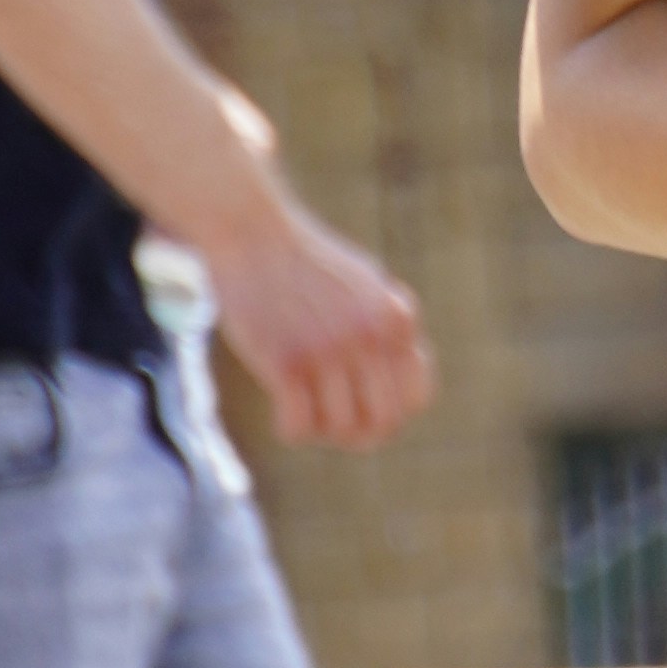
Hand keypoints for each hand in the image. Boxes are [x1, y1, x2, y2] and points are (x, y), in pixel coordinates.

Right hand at [189, 185, 437, 452]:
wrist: (251, 233)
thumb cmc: (305, 261)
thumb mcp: (366, 282)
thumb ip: (390, 323)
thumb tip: (411, 370)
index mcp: (394, 320)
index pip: (415, 398)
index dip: (393, 413)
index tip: (367, 408)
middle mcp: (369, 338)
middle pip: (382, 423)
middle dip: (360, 434)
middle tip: (335, 425)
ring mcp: (327, 352)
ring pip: (340, 430)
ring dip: (322, 432)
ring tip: (306, 411)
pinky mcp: (284, 362)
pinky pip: (298, 427)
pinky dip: (292, 430)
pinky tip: (283, 412)